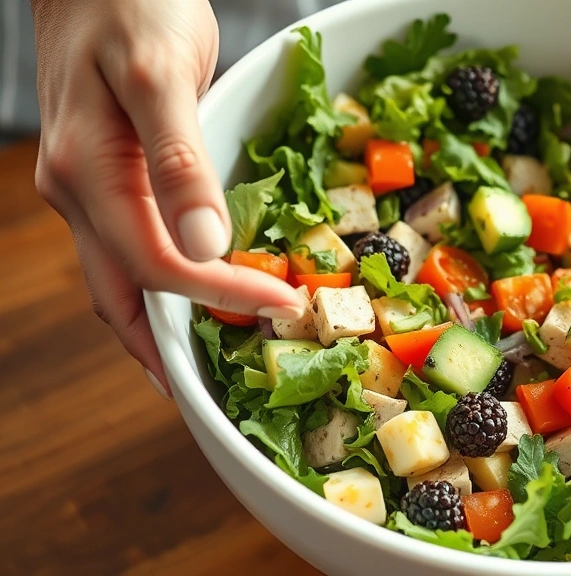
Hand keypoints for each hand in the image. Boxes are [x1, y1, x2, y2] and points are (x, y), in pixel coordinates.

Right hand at [31, 0, 304, 396]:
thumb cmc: (128, 5)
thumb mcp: (160, 74)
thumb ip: (179, 161)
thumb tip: (203, 246)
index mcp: (90, 175)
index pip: (161, 266)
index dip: (222, 297)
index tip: (283, 307)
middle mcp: (78, 192)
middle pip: (120, 296)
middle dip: (164, 350)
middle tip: (209, 393)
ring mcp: (86, 186)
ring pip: (120, 277)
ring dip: (159, 323)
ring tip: (200, 359)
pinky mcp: (106, 173)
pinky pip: (129, 246)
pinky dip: (159, 282)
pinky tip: (189, 291)